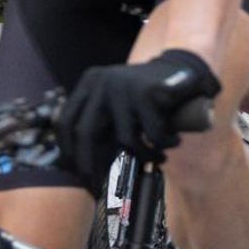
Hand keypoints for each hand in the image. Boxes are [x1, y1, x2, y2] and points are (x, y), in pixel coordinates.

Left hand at [58, 49, 219, 182]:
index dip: (67, 151)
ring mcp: (124, 86)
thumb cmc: (148, 92)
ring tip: (159, 158)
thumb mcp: (117, 99)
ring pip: (125, 139)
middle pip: (85, 132)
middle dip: (90, 164)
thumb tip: (77, 165)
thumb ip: (99, 118)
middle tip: (103, 184)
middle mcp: (102, 82)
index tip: (78, 172)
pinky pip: (153, 133)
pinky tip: (173, 142)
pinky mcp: (148, 93)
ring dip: (144, 155)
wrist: (183, 64)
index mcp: (90, 83)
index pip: (65, 121)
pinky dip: (164, 143)